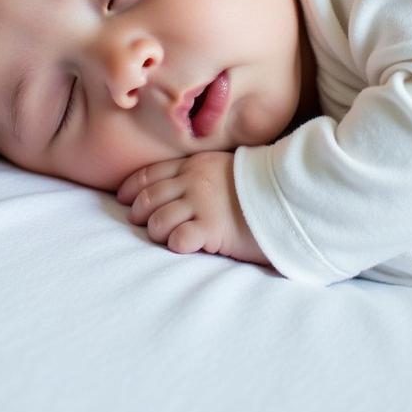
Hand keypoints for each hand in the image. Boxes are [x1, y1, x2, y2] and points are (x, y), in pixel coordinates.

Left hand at [116, 152, 270, 266]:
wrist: (289, 195)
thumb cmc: (256, 185)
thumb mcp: (222, 167)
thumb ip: (197, 172)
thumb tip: (173, 185)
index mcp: (193, 165)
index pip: (150, 174)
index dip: (131, 188)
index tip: (122, 199)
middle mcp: (193, 182)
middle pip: (149, 198)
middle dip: (138, 213)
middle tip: (141, 223)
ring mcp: (202, 204)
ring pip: (158, 220)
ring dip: (156, 231)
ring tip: (167, 236)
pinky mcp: (213, 229)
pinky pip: (179, 239)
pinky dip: (175, 244)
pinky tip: (184, 245)